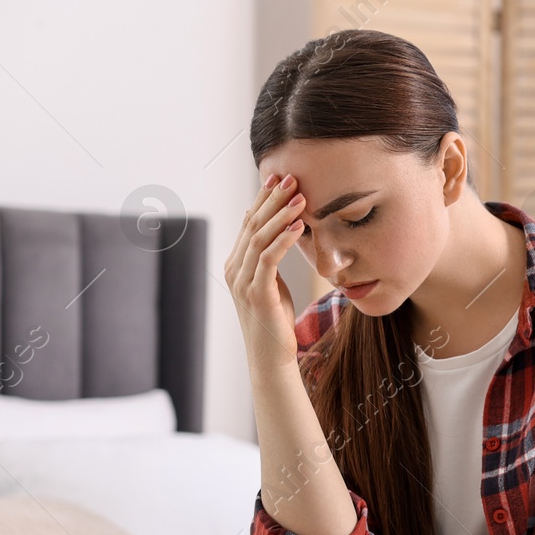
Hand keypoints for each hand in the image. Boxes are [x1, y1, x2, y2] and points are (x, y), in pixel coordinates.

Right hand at [223, 173, 306, 372]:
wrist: (271, 356)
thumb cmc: (275, 320)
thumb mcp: (272, 283)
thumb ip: (269, 259)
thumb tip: (278, 232)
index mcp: (236, 264)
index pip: (248, 223)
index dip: (263, 199)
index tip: (280, 179)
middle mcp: (234, 269)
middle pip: (251, 225)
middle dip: (271, 199)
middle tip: (291, 177)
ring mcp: (242, 281)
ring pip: (259, 238)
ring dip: (281, 215)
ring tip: (301, 197)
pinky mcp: (256, 294)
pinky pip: (269, 260)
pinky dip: (284, 240)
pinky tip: (300, 227)